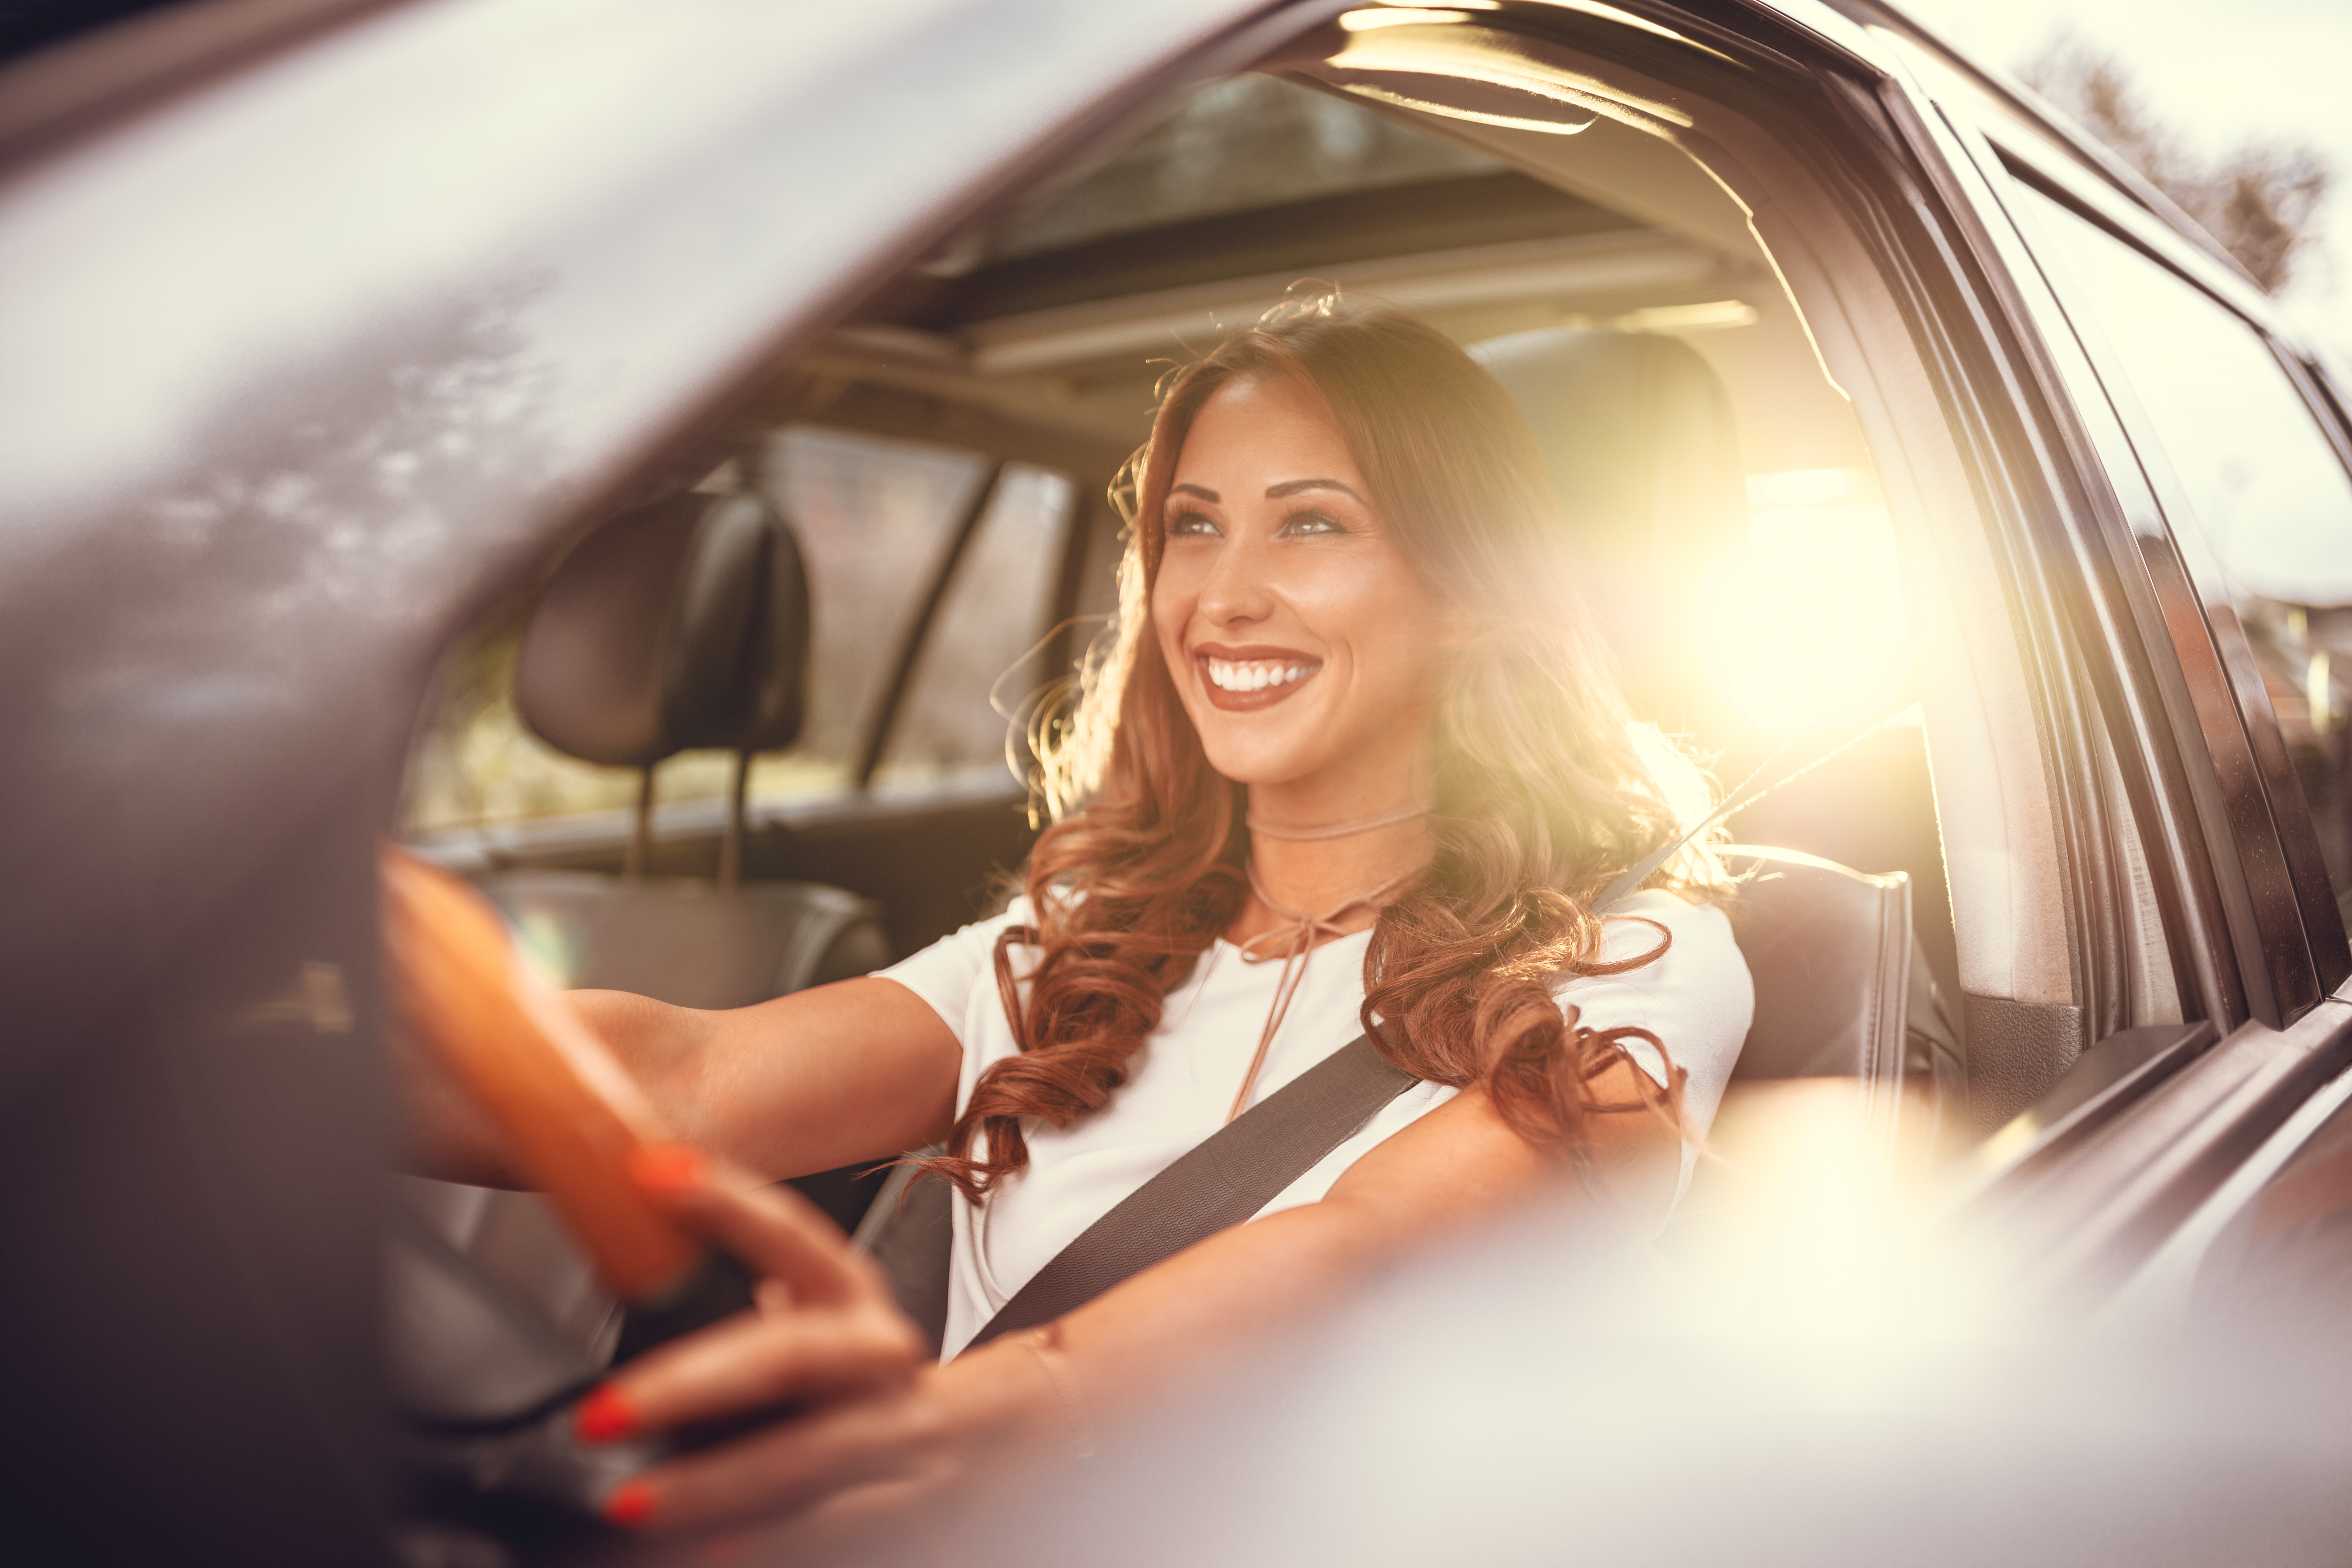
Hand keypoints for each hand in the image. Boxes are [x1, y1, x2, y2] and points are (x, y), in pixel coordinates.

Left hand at [573, 1147, 938, 1534]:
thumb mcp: (805, 1324)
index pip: (791, 1232)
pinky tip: (714, 1551)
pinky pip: (835, 1526)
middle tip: (603, 1414)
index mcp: (850, 1295)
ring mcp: (897, 1433)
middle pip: (790, 1356)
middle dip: (689, 1385)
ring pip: (809, 1456)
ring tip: (632, 1503)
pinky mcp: (908, 1505)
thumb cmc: (851, 1380)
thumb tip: (614, 1257)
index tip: (651, 1176)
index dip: (727, 1200)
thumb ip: (727, 1304)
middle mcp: (879, 1355)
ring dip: (715, 1484)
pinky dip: (772, 1540)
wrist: (971, 1444)